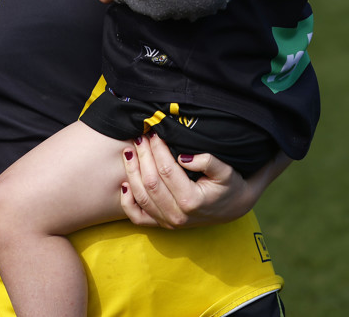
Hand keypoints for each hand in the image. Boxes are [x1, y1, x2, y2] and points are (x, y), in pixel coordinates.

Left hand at [120, 133, 259, 228]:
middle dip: (143, 155)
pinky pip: (138, 217)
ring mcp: (168, 222)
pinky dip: (128, 201)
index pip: (166, 170)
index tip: (153, 132)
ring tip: (129, 150)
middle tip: (140, 136)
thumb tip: (183, 156)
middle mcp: (177, 216)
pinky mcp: (162, 224)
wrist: (233, 207)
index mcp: (191, 201)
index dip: (157, 149)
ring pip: (140, 196)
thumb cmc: (230, 186)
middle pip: (150, 181)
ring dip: (131, 171)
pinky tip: (124, 183)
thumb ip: (208, 161)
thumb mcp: (226, 171)